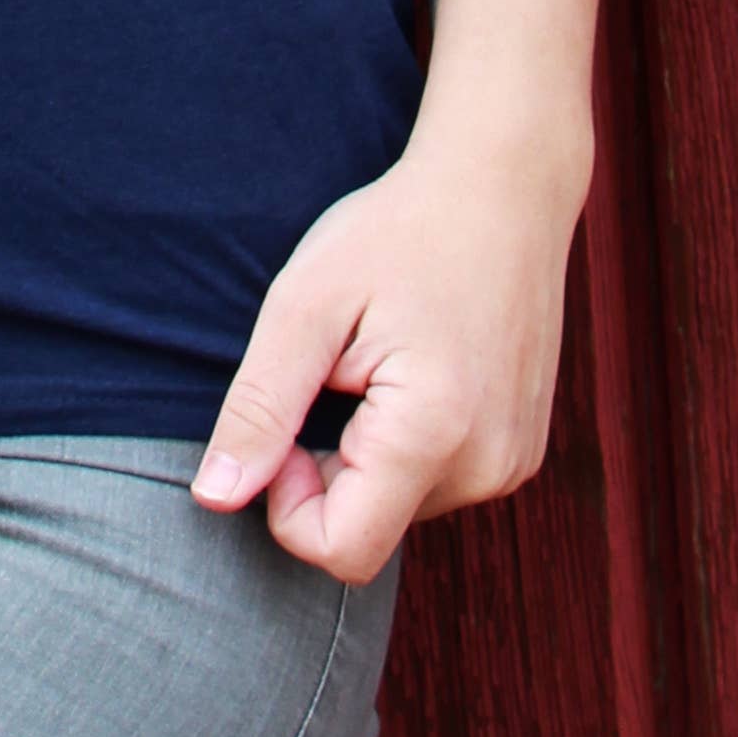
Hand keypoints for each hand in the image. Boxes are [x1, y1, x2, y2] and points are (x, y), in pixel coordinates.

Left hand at [190, 113, 590, 582]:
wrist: (502, 186)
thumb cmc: (397, 230)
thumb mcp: (306, 303)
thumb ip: (259, 408)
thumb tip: (214, 498)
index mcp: (435, 434)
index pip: (340, 551)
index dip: (287, 499)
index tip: (289, 412)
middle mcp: (489, 467)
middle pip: (369, 528)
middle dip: (327, 468)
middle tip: (334, 368)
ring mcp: (514, 463)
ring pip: (400, 507)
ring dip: (367, 453)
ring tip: (378, 358)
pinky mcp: (523, 451)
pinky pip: (439, 481)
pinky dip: (406, 442)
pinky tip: (414, 367)